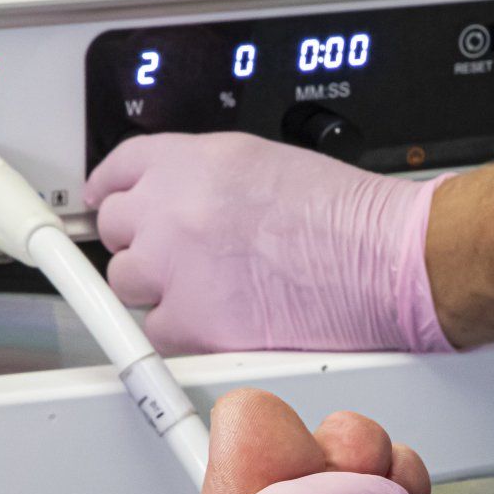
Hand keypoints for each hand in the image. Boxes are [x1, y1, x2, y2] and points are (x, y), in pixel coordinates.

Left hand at [85, 134, 452, 354]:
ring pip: (129, 284)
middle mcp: (172, 208)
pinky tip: (223, 320)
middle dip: (143, 243)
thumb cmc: (346, 217)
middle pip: (116, 230)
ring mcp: (175, 266)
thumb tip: (179, 200)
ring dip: (159, 290)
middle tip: (179, 257)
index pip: (118, 170)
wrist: (382, 259)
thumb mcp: (265, 163)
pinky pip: (159, 333)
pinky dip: (185, 333)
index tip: (111, 203)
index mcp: (191, 160)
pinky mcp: (191, 322)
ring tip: (211, 291)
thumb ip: (206, 179)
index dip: (115, 191)